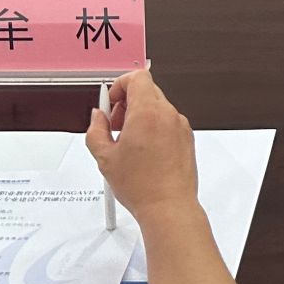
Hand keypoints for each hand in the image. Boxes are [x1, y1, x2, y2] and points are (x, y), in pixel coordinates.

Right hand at [85, 69, 199, 220]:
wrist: (168, 206)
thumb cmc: (142, 186)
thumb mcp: (104, 157)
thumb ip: (96, 130)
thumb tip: (98, 118)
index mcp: (147, 112)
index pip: (136, 77)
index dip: (119, 85)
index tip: (111, 102)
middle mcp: (167, 114)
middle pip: (147, 89)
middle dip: (127, 102)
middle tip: (116, 123)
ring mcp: (180, 125)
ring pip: (157, 106)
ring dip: (141, 115)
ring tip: (129, 141)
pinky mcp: (187, 137)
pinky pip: (168, 122)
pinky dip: (155, 127)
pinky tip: (144, 151)